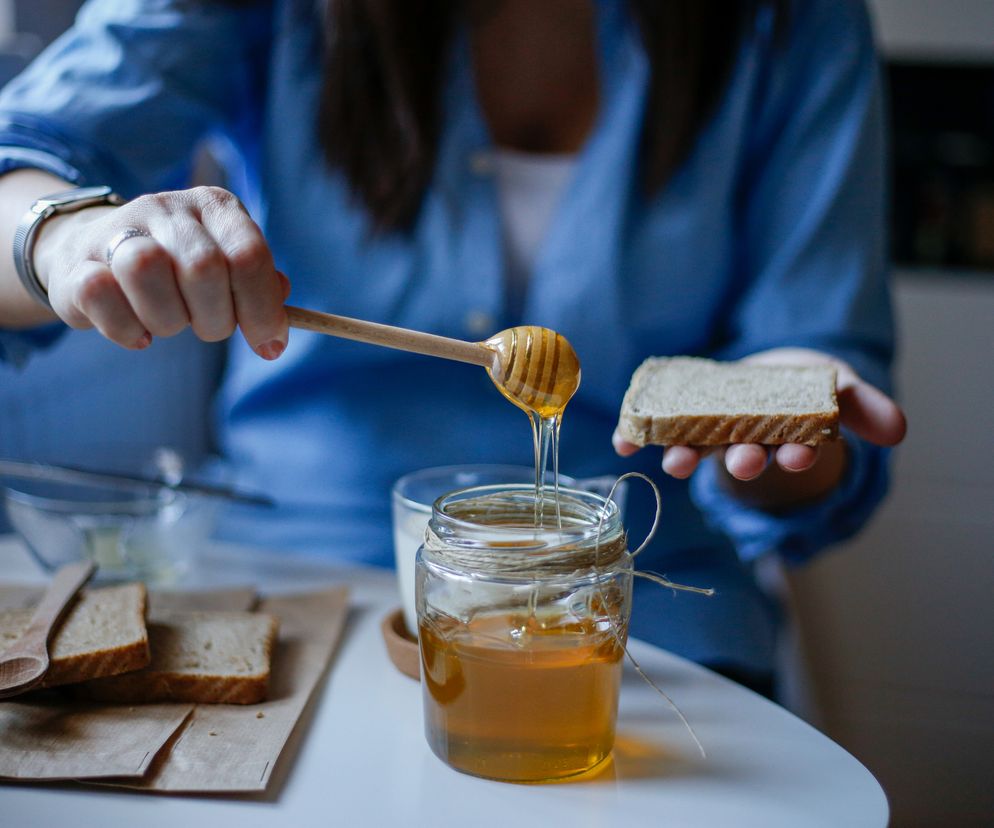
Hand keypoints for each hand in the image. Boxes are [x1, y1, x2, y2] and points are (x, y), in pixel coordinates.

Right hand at [33, 186, 289, 358]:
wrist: (97, 253)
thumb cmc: (180, 271)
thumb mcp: (229, 270)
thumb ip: (260, 291)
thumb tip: (276, 332)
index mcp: (215, 207)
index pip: (249, 255)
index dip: (263, 309)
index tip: (268, 345)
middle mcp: (167, 208)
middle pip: (203, 267)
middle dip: (215, 319)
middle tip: (207, 327)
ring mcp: (117, 229)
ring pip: (146, 270)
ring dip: (168, 320)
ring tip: (168, 323)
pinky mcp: (76, 261)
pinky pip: (100, 295)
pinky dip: (125, 328)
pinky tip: (137, 332)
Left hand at [612, 348, 906, 485]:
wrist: (763, 380)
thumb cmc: (802, 389)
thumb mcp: (839, 391)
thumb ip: (865, 408)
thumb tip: (899, 430)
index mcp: (783, 439)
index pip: (792, 452)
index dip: (794, 457)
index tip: (797, 457)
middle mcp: (742, 443)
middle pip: (741, 456)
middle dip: (742, 460)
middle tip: (743, 462)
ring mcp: (707, 434)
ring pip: (695, 450)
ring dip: (686, 458)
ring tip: (678, 463)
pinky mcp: (676, 418)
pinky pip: (651, 431)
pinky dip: (634, 437)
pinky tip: (621, 442)